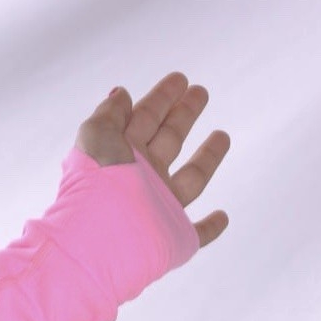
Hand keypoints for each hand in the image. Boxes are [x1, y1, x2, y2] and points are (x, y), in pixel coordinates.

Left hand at [76, 72, 230, 245]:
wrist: (100, 241)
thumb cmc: (97, 183)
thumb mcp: (97, 136)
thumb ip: (110, 113)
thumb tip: (122, 94)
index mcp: (122, 154)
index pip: (145, 119)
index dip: (162, 98)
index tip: (180, 79)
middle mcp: (142, 180)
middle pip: (169, 141)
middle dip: (184, 116)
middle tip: (200, 92)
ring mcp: (160, 209)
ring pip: (190, 180)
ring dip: (207, 159)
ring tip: (222, 135)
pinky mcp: (175, 238)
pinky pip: (198, 233)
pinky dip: (211, 227)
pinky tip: (223, 216)